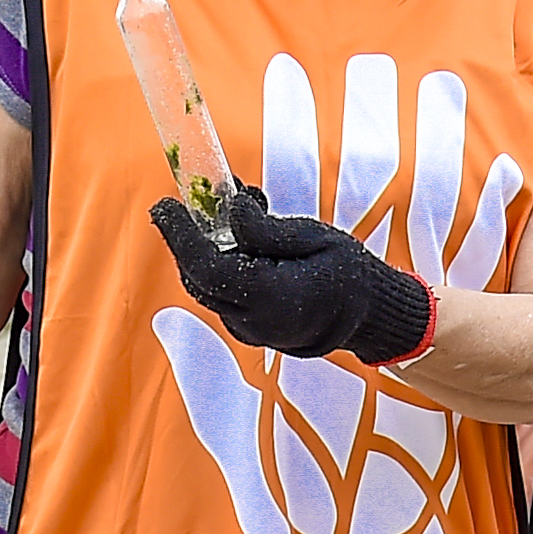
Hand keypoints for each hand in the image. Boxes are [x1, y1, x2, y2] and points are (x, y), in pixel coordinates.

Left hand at [148, 181, 434, 365]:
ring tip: (233, 210)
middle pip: (198, 279)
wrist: (367, 315)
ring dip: (206, 247)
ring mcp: (249, 331)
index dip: (181, 236)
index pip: (209, 268)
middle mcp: (255, 322)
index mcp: (273, 299)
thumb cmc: (346, 271)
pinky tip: (242, 238)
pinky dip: (221, 263)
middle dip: (185, 239)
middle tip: (183, 203)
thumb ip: (265, 228)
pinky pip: (221, 294)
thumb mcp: (313, 236)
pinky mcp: (248, 328)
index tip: (165, 204)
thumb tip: (228, 208)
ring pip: (206, 287)